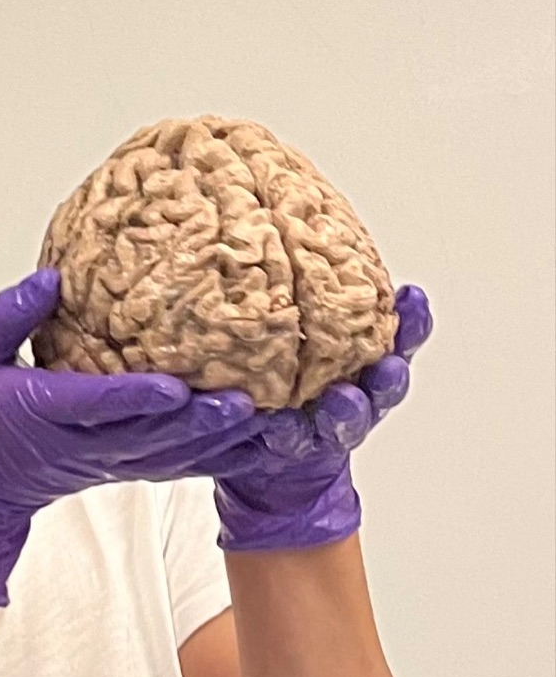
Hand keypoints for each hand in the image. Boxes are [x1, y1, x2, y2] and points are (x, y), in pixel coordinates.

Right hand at [0, 268, 259, 604]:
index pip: (94, 405)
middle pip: (146, 436)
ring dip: (214, 442)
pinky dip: (211, 460)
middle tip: (243, 402)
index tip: (174, 386)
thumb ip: (6, 318)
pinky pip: (170, 469)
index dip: (135, 398)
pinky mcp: (119, 472)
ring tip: (261, 419)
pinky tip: (249, 443)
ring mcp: (103, 464)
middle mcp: (78, 445)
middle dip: (195, 422)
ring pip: (166, 458)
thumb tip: (50, 279)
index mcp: (41, 413)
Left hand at [212, 286, 431, 552]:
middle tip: (386, 366)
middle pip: (387, 382)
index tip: (412, 297)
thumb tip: (310, 229)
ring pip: (350, 418)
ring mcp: (330, 423)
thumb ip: (316, 292)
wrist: (263, 437)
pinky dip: (289, 433)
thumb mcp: (305, 324)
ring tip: (341, 400)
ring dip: (349, 410)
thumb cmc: (288, 367)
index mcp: (366, 354)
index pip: (399, 333)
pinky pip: (296, 441)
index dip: (412, 319)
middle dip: (390, 373)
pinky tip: (280, 425)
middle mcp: (358, 389)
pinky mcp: (297, 447)